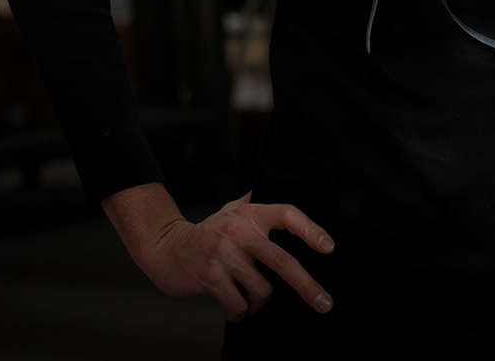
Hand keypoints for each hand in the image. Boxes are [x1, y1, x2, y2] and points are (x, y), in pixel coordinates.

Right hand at [102, 183, 334, 320]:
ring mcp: (225, 255)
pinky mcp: (210, 277)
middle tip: (324, 303)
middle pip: (282, 262)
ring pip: (261, 290)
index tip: (329, 248)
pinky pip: (238, 304)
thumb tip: (277, 181)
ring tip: (253, 303)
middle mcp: (240, 232)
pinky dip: (241, 313)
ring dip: (260, 303)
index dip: (310, 230)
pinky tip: (236, 311)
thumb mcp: (231, 209)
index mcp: (251, 214)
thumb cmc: (206, 231)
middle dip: (307, 286)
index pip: (288, 215)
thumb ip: (255, 200)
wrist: (166, 247)